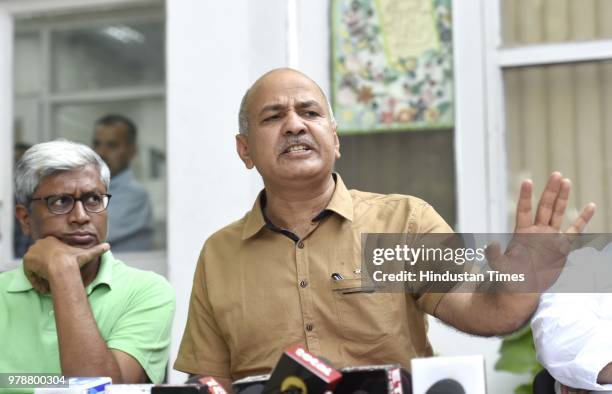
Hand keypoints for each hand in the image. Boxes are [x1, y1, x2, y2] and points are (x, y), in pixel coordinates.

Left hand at [23, 236, 109, 293]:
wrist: (62, 267)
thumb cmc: (74, 260)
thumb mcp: (86, 254)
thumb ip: (97, 250)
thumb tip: (108, 246)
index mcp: (51, 239)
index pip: (49, 252)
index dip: (54, 262)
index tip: (59, 270)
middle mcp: (40, 243)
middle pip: (41, 258)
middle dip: (46, 269)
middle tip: (54, 278)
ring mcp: (32, 251)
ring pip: (35, 266)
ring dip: (40, 276)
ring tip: (49, 284)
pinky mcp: (26, 261)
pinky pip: (29, 272)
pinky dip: (35, 280)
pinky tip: (43, 287)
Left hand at [487, 172, 595, 291]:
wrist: (523, 288)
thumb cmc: (509, 276)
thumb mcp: (500, 266)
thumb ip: (494, 256)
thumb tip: (491, 244)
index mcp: (522, 233)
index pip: (524, 210)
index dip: (525, 196)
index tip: (527, 181)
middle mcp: (537, 231)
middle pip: (544, 207)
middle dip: (550, 191)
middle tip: (556, 174)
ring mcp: (550, 237)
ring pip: (557, 213)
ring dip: (562, 198)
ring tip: (566, 181)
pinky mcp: (562, 247)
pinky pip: (575, 230)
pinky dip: (583, 219)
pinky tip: (590, 206)